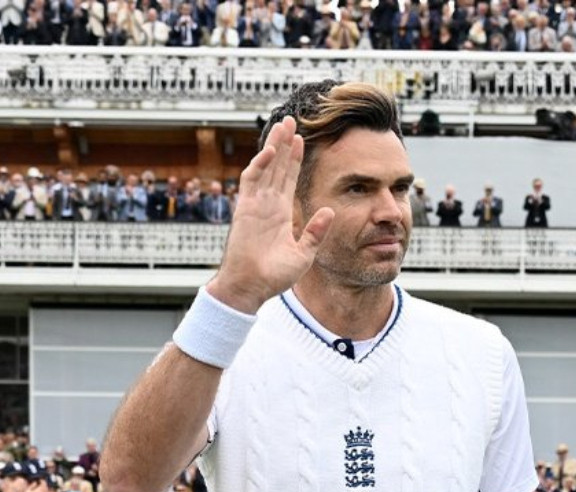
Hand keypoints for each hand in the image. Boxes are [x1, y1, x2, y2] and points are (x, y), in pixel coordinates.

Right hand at [208, 117, 336, 313]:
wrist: (252, 287)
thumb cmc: (274, 276)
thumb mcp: (304, 253)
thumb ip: (316, 232)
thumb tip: (330, 212)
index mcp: (280, 213)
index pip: (288, 179)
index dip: (294, 159)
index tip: (302, 140)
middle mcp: (267, 204)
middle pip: (276, 166)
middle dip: (285, 143)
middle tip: (291, 120)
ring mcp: (255, 204)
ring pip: (265, 167)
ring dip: (274, 146)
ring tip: (284, 125)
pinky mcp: (245, 208)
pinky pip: (252, 181)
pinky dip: (260, 165)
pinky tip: (271, 151)